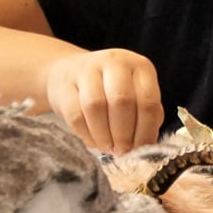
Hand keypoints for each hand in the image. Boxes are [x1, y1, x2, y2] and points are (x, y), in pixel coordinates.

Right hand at [44, 49, 161, 152]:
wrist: (70, 74)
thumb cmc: (111, 90)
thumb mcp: (136, 94)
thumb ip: (147, 115)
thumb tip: (148, 143)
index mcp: (139, 66)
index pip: (148, 99)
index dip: (146, 129)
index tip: (141, 149)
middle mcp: (115, 62)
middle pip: (121, 100)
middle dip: (124, 133)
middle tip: (122, 151)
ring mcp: (87, 70)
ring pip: (96, 106)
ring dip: (104, 135)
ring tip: (108, 148)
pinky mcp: (65, 84)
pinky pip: (75, 114)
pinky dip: (86, 134)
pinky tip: (92, 142)